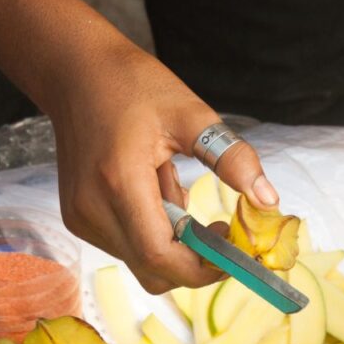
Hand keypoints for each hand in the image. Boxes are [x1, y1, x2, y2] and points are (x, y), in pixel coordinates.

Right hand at [49, 48, 279, 293]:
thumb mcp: (190, 113)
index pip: (160, 255)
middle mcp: (92, 208)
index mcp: (119, 181)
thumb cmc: (131, 86)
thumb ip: (232, 158)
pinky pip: (126, 247)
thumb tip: (268, 200)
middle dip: (194, 262)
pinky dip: (151, 234)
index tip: (232, 250)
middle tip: (219, 232)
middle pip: (152, 270)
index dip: (201, 267)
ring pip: (140, 262)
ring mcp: (81, 218)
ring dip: (172, 244)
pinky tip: (152, 192)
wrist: (75, 73)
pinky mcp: (78, 220)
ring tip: (171, 187)